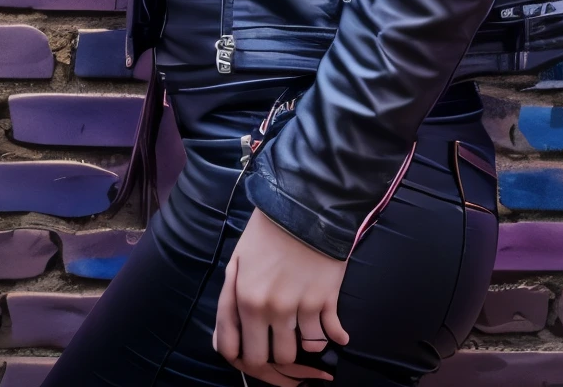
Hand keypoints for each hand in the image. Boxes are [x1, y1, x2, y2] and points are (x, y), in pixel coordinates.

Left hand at [214, 205, 350, 383]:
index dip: (243, 360)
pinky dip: (333, 337)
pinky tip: (336, 334)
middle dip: (274, 361)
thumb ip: (228, 304)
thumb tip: (225, 344)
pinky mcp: (325, 299)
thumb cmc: (267, 229)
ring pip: (300, 352)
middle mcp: (269, 308)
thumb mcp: (237, 261)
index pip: (235, 352)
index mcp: (243, 298)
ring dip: (303, 347)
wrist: (305, 202)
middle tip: (282, 349)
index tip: (253, 353)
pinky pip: (328, 335)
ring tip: (305, 334)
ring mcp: (299, 306)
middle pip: (271, 359)